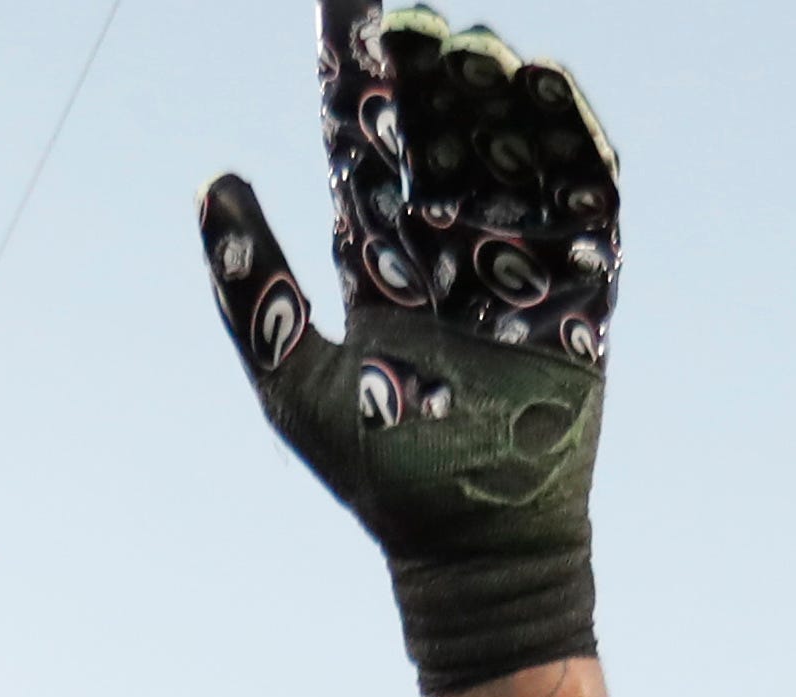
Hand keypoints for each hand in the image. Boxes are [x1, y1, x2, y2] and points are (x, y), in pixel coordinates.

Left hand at [199, 1, 618, 692]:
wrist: (468, 545)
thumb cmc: (374, 472)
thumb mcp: (292, 374)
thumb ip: (252, 282)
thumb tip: (210, 182)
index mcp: (374, 263)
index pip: (360, 150)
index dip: (354, 79)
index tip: (348, 8)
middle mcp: (444, 250)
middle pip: (439, 138)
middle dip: (431, 77)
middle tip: (417, 22)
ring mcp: (515, 264)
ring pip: (509, 154)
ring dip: (497, 99)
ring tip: (475, 47)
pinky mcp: (580, 289)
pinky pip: (585, 201)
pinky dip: (573, 145)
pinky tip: (554, 92)